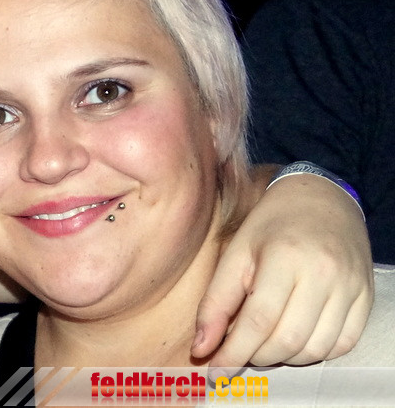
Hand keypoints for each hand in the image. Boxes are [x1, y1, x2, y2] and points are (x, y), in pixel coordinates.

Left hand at [192, 171, 372, 378]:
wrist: (321, 199)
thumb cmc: (271, 225)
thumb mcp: (235, 253)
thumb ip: (216, 302)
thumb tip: (202, 348)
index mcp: (285, 257)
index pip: (257, 320)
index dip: (233, 352)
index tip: (215, 370)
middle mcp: (324, 274)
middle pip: (286, 339)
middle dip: (256, 356)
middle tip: (238, 350)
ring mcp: (350, 288)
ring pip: (314, 349)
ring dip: (283, 357)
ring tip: (263, 342)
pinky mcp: (366, 298)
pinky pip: (341, 345)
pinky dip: (313, 352)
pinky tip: (293, 338)